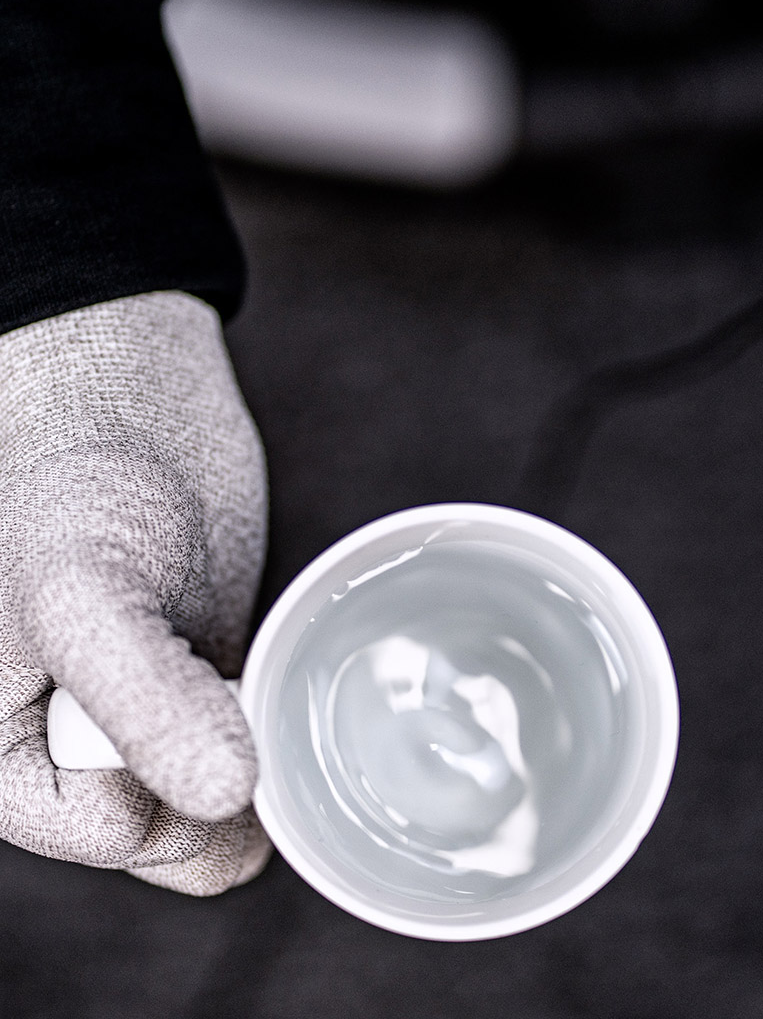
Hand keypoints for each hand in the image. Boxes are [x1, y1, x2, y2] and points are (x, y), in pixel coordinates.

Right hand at [0, 291, 269, 892]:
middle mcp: (68, 743)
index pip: (108, 831)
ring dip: (255, 755)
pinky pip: (239, 733)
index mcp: (0, 752)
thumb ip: (142, 699)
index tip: (219, 716)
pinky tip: (275, 677)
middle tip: (247, 694)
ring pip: (214, 788)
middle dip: (222, 780)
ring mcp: (140, 708)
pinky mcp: (193, 670)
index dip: (176, 792)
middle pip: (169, 826)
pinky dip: (266, 720)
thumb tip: (222, 797)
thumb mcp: (84, 594)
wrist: (123, 392)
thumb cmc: (65, 474)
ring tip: (259, 678)